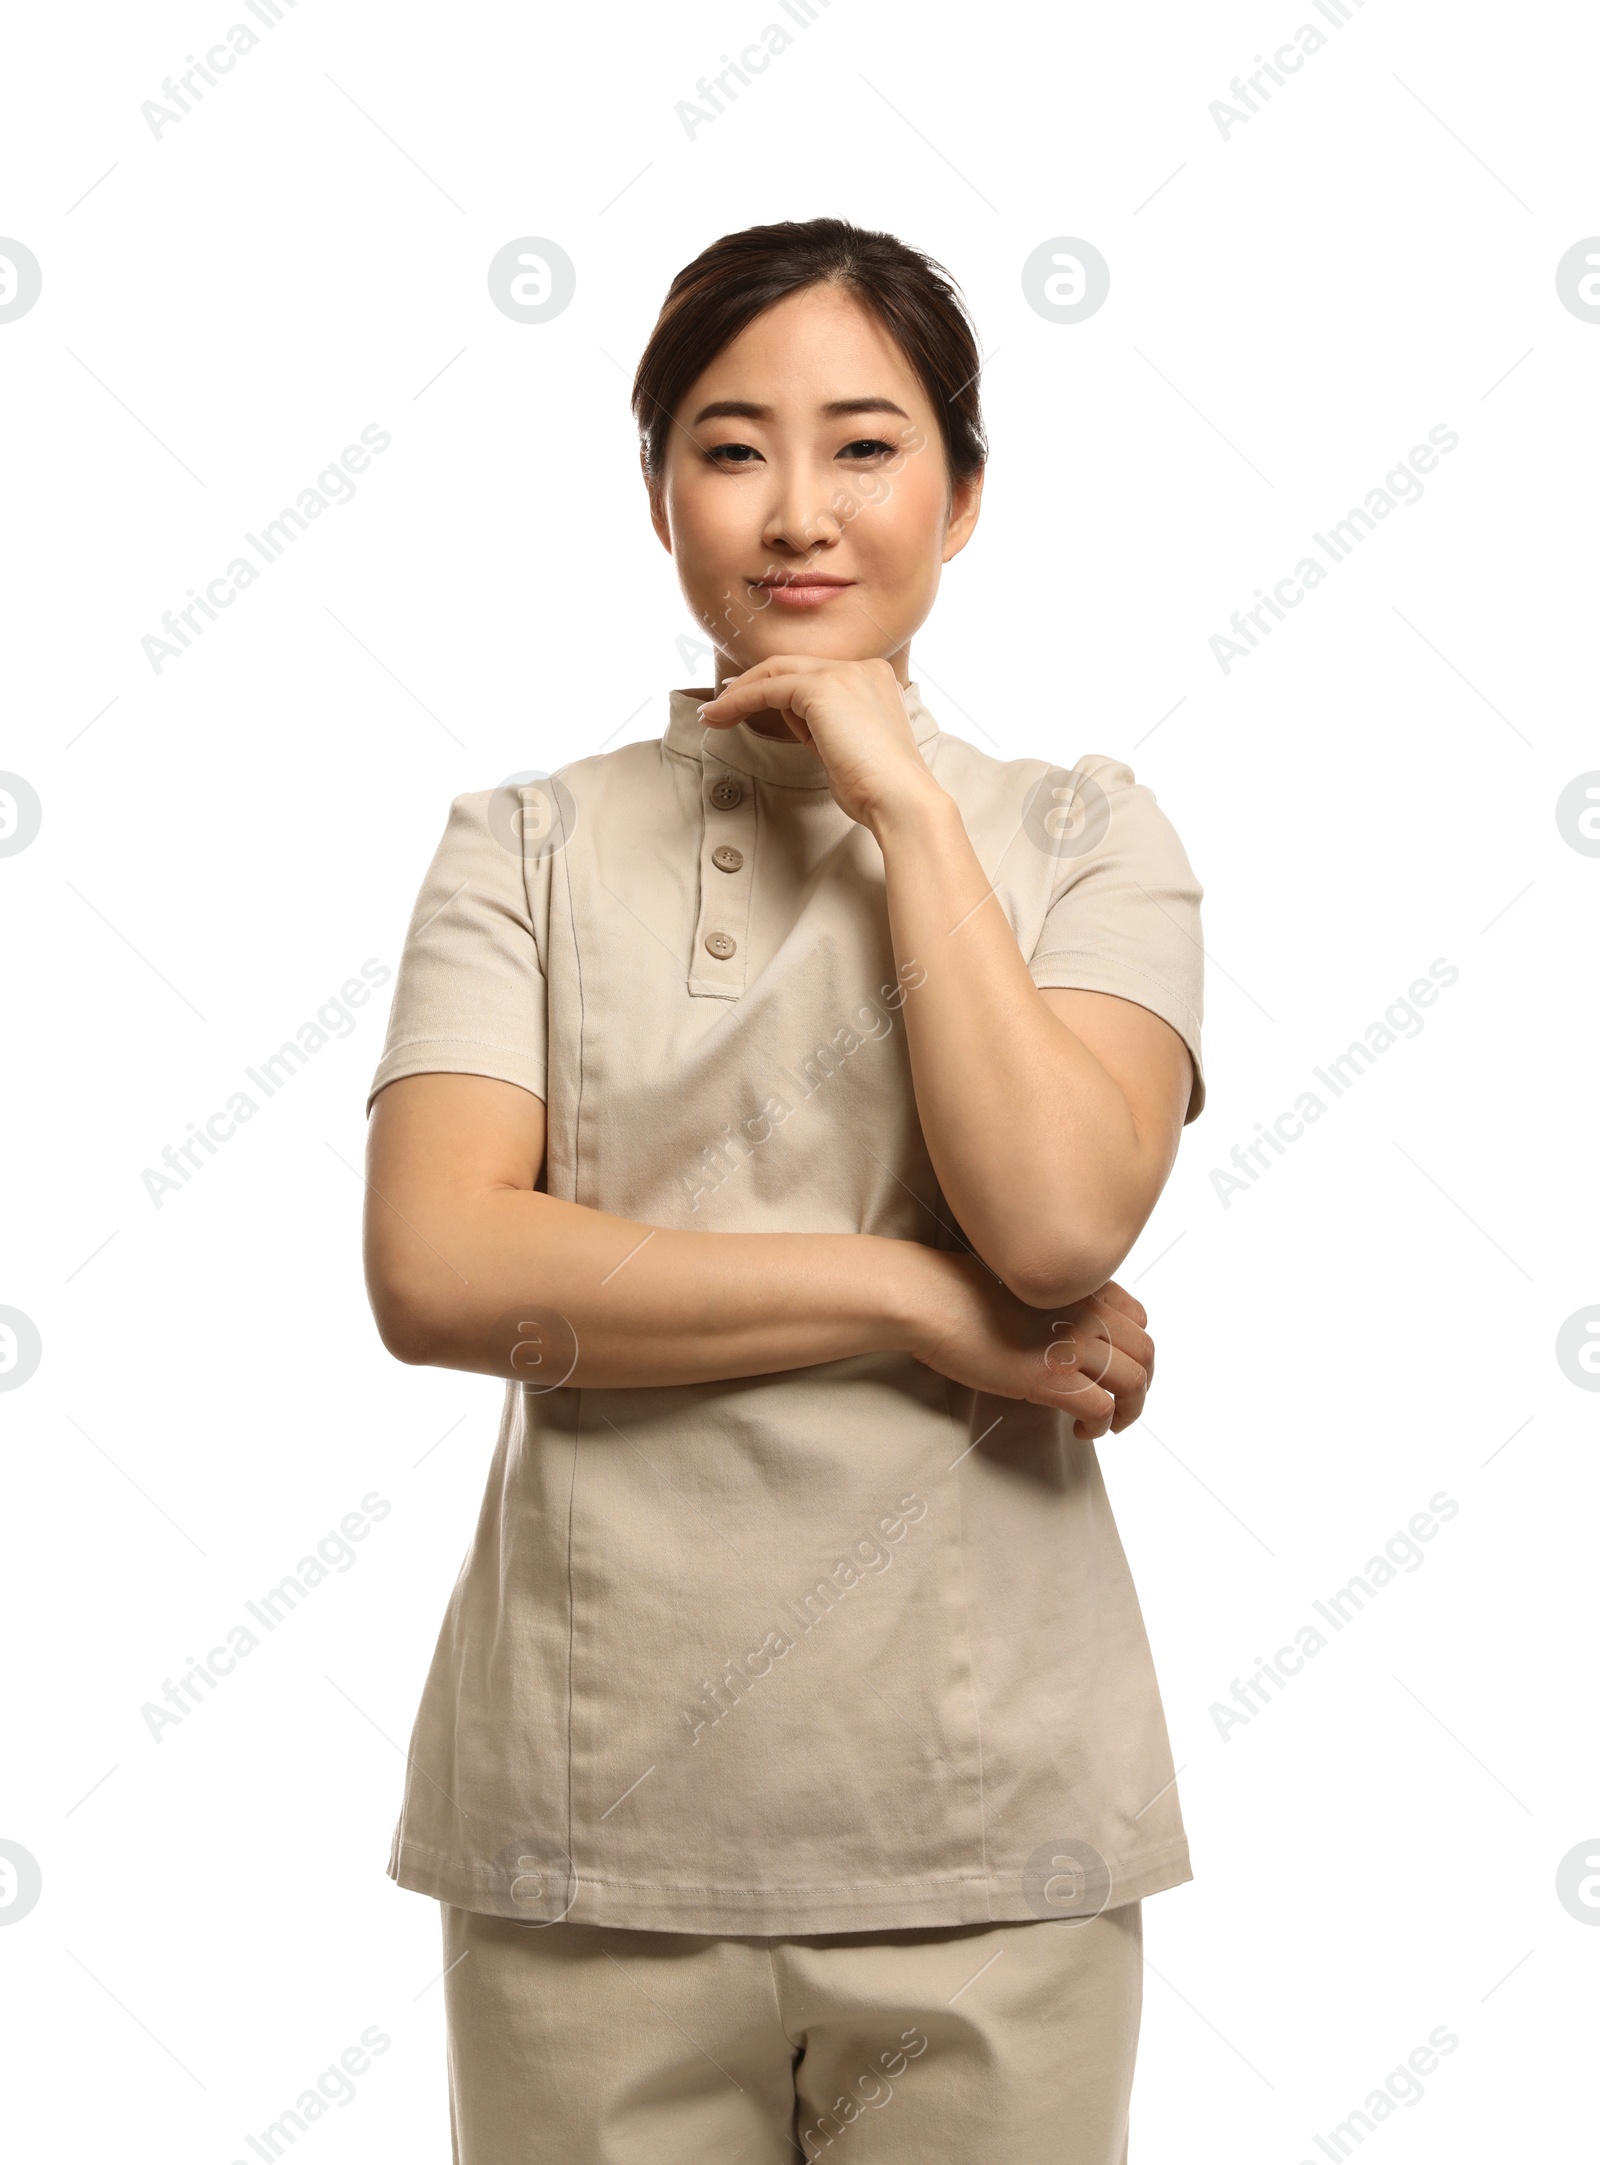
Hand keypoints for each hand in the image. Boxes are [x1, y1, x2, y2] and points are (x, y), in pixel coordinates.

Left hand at [696, 655, 942, 829]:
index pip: (815, 674)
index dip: (776, 685)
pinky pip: (769, 688)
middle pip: (792, 665)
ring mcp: (844, 674)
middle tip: (721, 703)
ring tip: (713, 715)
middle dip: (752, 683)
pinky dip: (740, 701)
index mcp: (873, 678)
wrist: (901, 801)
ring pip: (777, 672)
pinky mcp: (823, 688)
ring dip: (740, 693)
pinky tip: (720, 715)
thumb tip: (793, 714)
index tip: (747, 701)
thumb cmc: (877, 788)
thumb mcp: (847, 746)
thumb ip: (823, 724)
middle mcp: (861, 668)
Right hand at [903, 1250, 1154, 1440]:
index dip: (1135, 1348)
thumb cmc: (956, 1289)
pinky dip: (1100, 1425)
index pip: (1138, 1318)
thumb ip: (1051, 1301)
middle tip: (1120, 1404)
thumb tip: (1056, 1329)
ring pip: (1133, 1383)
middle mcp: (1085, 1312)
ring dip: (1130, 1410)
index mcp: (1078, 1286)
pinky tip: (1080, 1430)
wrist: (928, 1299)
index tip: (1118, 1366)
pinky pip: (1101, 1408)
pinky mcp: (1049, 1378)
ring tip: (1108, 1424)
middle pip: (1145, 1353)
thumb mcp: (1018, 1284)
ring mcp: (1070, 1344)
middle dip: (1141, 1384)